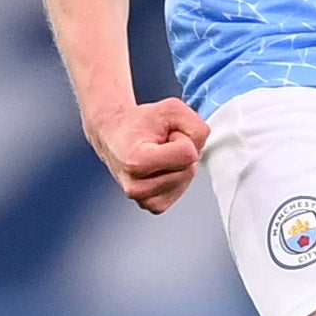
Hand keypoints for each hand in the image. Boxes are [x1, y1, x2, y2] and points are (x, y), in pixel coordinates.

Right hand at [88, 97, 208, 213]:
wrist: (114, 134)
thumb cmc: (138, 123)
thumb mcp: (171, 109)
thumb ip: (196, 126)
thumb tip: (200, 150)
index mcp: (137, 162)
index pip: (188, 154)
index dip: (181, 137)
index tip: (162, 135)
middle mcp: (137, 187)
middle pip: (189, 168)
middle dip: (181, 151)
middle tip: (159, 144)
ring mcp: (145, 200)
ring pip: (187, 178)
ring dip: (179, 163)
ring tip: (158, 155)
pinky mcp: (154, 206)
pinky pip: (182, 188)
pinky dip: (177, 175)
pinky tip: (159, 167)